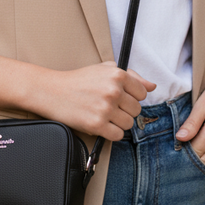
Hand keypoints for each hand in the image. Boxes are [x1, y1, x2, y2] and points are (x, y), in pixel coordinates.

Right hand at [38, 61, 155, 140]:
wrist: (51, 91)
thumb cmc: (79, 80)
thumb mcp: (105, 69)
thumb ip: (131, 76)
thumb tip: (152, 86)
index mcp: (117, 75)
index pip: (142, 93)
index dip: (131, 97)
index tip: (119, 98)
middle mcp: (113, 90)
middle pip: (136, 110)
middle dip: (125, 111)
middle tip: (109, 107)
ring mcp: (105, 108)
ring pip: (129, 124)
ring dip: (118, 123)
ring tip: (104, 116)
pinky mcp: (96, 124)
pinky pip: (117, 135)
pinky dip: (111, 133)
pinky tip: (100, 124)